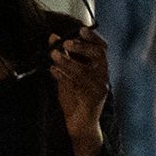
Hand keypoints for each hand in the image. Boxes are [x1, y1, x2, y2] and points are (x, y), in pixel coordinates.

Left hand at [52, 30, 110, 155]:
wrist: (80, 126)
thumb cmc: (74, 100)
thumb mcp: (67, 75)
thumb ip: (62, 58)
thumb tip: (53, 37)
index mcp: (98, 69)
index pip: (101, 49)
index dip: (92, 39)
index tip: (80, 30)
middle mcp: (102, 77)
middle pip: (99, 56)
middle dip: (83, 48)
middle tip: (66, 43)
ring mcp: (99, 88)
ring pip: (85, 70)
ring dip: (67, 61)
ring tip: (53, 56)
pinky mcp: (93, 99)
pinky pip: (78, 84)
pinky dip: (64, 76)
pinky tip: (53, 71)